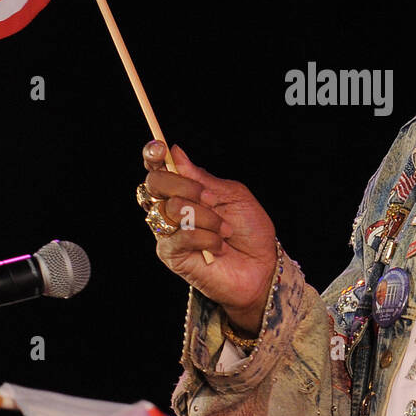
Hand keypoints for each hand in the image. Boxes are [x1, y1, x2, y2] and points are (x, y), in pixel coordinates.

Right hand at [140, 141, 277, 333]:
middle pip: (154, 184)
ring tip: (225, 230)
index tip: (160, 148)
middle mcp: (171, 209)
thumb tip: (176, 152)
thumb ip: (203, 178)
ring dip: (205, 216)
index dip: (153, 155)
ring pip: (171, 208)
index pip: (158, 169)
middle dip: (185, 186)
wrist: (262, 267)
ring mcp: (168, 232)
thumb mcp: (233, 196)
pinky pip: (180, 236)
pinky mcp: (171, 255)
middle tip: (211, 198)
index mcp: (185, 190)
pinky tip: (219, 247)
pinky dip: (206, 237)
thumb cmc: (249, 231)